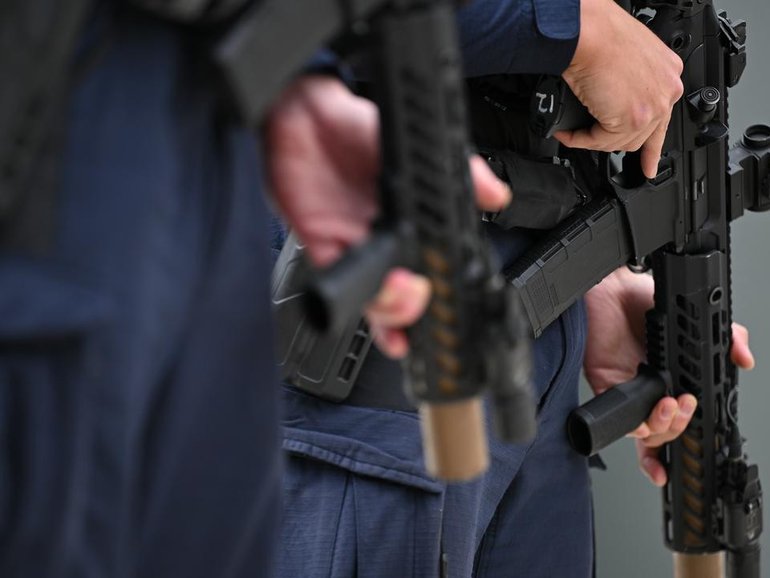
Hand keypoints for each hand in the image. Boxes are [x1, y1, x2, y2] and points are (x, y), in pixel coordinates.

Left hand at [265, 75, 510, 357]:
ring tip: (398, 295)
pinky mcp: (324, 249)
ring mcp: (357, 251)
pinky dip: (352, 296)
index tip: (450, 304)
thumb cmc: (361, 131)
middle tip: (420, 296)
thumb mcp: (420, 150)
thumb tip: (498, 195)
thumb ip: (463, 172)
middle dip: (415, 313)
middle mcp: (389, 245)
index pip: (436, 275)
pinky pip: (339, 284)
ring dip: (390, 311)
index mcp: (416, 227)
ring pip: (376, 303)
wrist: (308, 116)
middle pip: (407, 301)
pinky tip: (366, 293)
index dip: (443, 299)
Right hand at [555, 0, 683, 178]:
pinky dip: (580, 140)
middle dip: (611, 141)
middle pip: (640, 136)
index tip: (648, 164)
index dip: (652, 147)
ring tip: (575, 131)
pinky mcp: (632, 119)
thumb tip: (612, 105)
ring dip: (593, 140)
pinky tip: (568, 133)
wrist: (588, 31)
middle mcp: (666, 90)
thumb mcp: (626, 58)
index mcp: (668, 73)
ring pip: (621, 142)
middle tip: (588, 138)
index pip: (663, 118)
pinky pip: (600, 141)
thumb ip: (630, 83)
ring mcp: (653, 106)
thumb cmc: (599, 33)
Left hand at [583, 267, 753, 485]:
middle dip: (681, 424)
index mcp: (673, 378)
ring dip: (663, 425)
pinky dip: (635, 423)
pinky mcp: (607, 387)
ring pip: (647, 430)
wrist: (612, 288)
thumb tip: (745, 359)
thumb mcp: (694, 317)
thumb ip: (726, 336)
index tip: (702, 423)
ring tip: (670, 404)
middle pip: (668, 430)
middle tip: (686, 403)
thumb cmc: (643, 299)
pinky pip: (620, 418)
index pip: (686, 414)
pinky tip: (648, 410)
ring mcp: (629, 389)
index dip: (694, 425)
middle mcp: (651, 388)